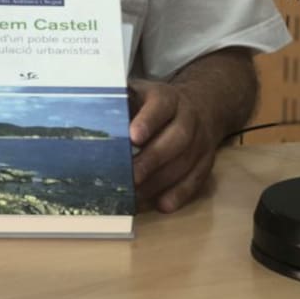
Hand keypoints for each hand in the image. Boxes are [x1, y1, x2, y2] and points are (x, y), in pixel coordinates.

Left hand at [128, 79, 222, 212]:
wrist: (200, 105)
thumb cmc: (155, 104)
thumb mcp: (140, 94)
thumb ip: (122, 103)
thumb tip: (93, 118)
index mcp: (168, 98)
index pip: (160, 106)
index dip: (148, 121)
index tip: (133, 137)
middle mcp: (189, 118)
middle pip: (177, 138)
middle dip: (153, 159)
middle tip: (131, 177)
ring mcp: (201, 140)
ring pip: (186, 162)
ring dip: (161, 182)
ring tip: (137, 196)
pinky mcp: (206, 161)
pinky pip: (197, 179)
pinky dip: (180, 194)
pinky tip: (162, 205)